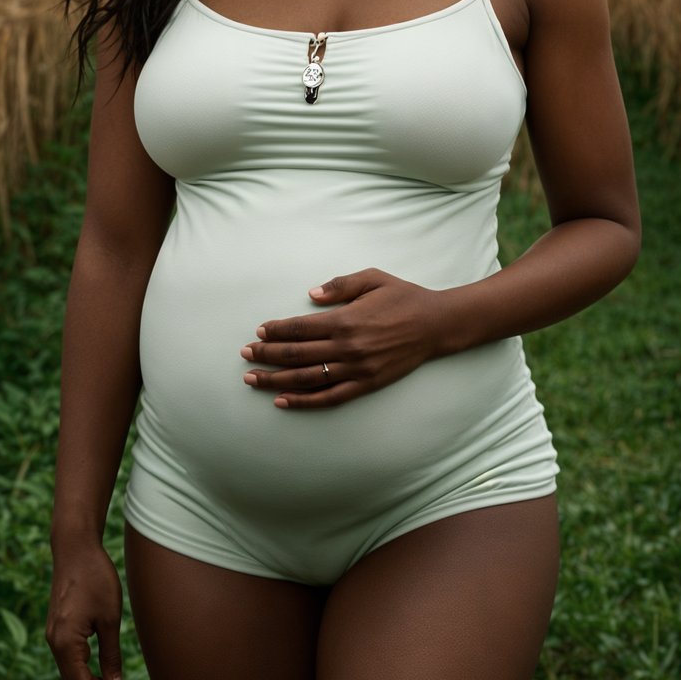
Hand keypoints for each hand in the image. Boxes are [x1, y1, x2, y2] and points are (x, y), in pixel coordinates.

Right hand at [45, 540, 134, 679]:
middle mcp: (54, 643)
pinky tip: (105, 674)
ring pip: (72, 674)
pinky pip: (70, 660)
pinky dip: (87, 672)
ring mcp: (54, 635)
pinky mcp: (58, 628)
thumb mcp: (110, 618)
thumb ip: (111, 655)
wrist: (76, 549)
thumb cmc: (96, 578)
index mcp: (65, 643)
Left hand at [240, 268, 443, 409]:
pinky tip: (283, 401)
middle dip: (266, 354)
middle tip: (245, 354)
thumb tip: (310, 295)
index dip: (276, 331)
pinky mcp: (365, 385)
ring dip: (276, 380)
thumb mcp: (373, 278)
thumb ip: (340, 285)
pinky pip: (329, 397)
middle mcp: (347, 347)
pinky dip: (304, 401)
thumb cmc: (404, 297)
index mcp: (346, 319)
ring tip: (252, 379)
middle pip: (296, 354)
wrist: (436, 325)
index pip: (299, 328)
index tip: (259, 331)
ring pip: (306, 378)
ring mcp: (356, 369)